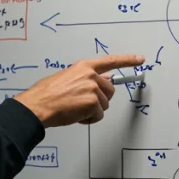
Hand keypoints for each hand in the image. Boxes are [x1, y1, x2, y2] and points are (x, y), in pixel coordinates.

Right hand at [14, 54, 144, 126]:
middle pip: (109, 90)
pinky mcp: (93, 103)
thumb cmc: (47, 94)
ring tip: (74, 109)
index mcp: (84, 66)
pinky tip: (75, 115)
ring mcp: (93, 88)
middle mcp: (91, 75)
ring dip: (92, 111)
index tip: (140, 59)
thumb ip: (86, 77)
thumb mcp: (67, 77)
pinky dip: (88, 119)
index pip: (111, 61)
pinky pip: (98, 115)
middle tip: (81, 104)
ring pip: (104, 105)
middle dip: (99, 100)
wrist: (38, 105)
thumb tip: (105, 78)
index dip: (128, 59)